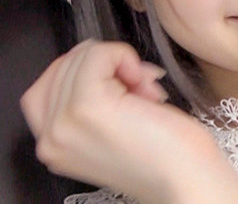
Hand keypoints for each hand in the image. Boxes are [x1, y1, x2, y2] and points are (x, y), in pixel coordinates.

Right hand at [20, 39, 237, 202]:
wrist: (187, 182)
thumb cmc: (167, 159)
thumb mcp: (115, 127)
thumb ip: (92, 101)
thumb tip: (98, 60)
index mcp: (53, 145)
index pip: (50, 82)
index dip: (89, 72)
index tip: (122, 84)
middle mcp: (50, 137)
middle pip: (64, 65)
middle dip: (107, 66)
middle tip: (140, 89)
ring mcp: (64, 122)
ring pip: (80, 57)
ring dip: (119, 62)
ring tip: (145, 93)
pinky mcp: (86, 106)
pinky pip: (96, 55)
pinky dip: (123, 56)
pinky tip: (143, 81)